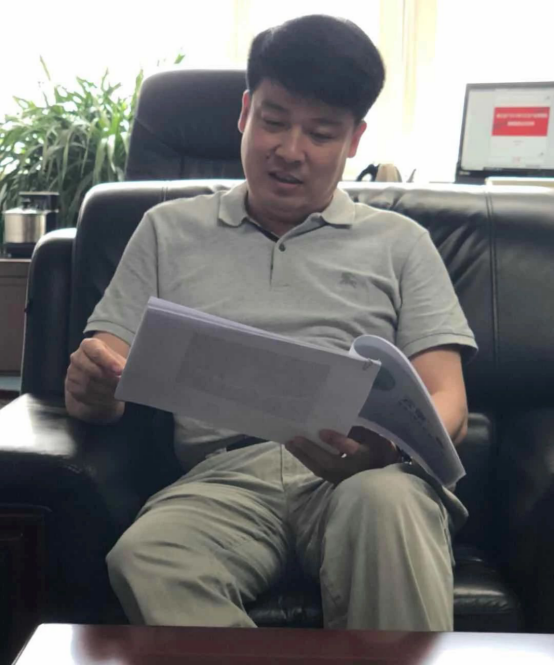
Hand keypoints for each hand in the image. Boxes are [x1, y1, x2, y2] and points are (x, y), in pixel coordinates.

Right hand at [65, 337, 125, 420]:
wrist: (96, 377)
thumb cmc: (109, 365)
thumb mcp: (116, 360)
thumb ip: (120, 363)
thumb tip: (128, 371)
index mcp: (88, 345)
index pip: (96, 351)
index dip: (109, 361)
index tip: (120, 371)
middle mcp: (77, 357)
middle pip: (92, 370)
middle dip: (109, 380)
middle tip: (121, 385)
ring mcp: (72, 372)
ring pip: (89, 384)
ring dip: (106, 390)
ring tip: (118, 392)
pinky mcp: (71, 387)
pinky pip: (85, 395)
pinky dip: (100, 398)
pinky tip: (109, 397)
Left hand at [285, 426, 400, 484]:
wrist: (386, 478)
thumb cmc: (380, 451)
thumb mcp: (376, 437)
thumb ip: (360, 430)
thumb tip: (338, 423)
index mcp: (370, 456)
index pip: (353, 451)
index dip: (337, 442)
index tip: (321, 431)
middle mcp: (356, 470)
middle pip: (331, 462)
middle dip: (311, 450)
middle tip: (295, 438)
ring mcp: (345, 479)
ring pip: (322, 470)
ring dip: (304, 457)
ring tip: (289, 444)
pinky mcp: (337, 482)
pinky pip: (320, 472)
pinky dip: (308, 461)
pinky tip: (298, 451)